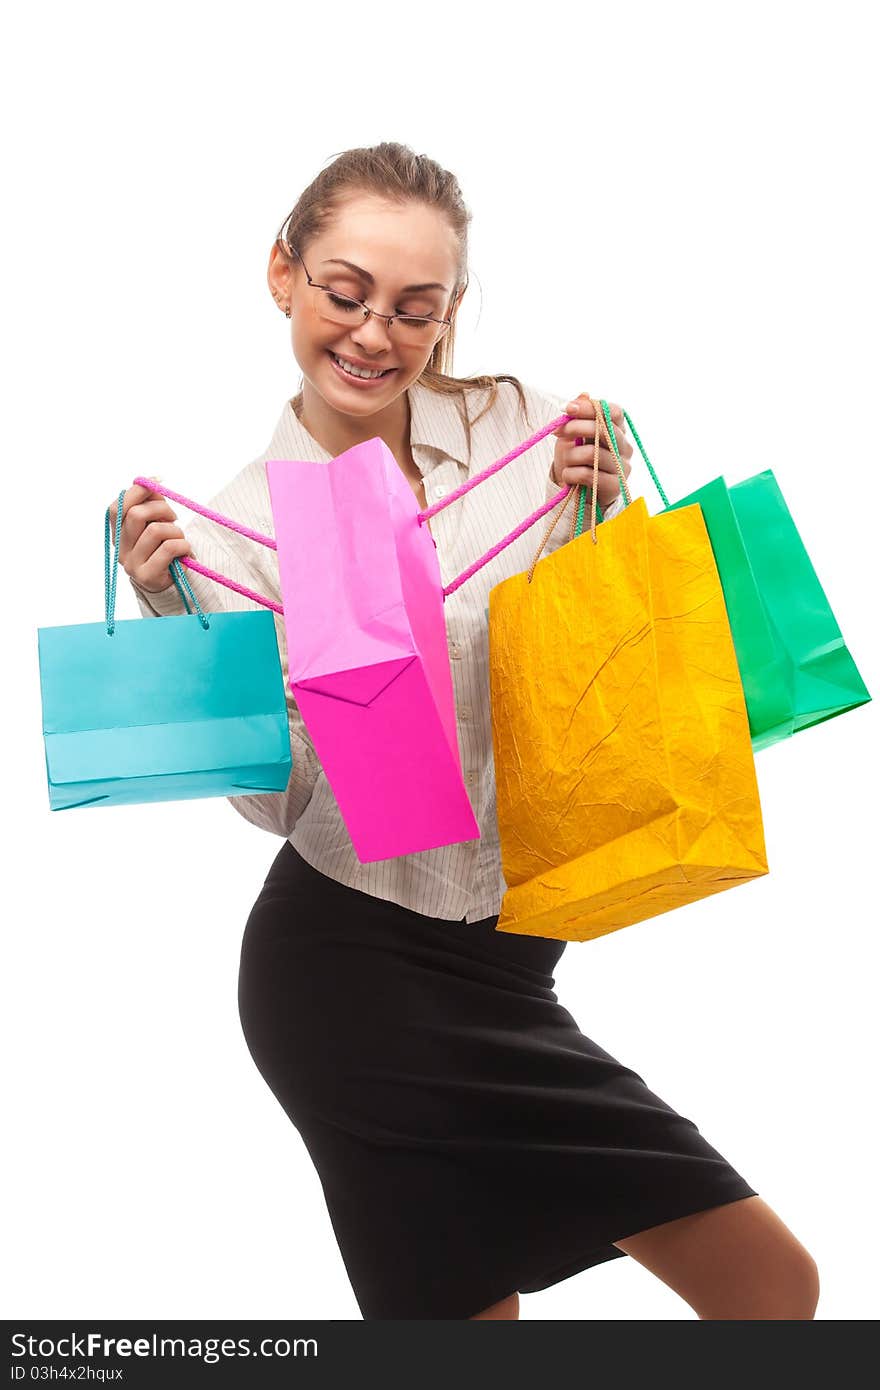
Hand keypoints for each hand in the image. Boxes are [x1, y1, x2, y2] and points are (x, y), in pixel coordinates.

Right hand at [107, 478, 191, 592]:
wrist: (169, 586)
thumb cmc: (163, 551)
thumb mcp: (155, 525)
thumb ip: (151, 507)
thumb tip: (152, 483)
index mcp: (119, 535)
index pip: (116, 508)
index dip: (136, 491)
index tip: (157, 482)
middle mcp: (121, 549)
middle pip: (135, 515)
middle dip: (161, 509)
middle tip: (173, 517)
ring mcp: (132, 564)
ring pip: (155, 531)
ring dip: (175, 530)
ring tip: (179, 538)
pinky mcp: (147, 576)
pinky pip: (168, 548)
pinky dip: (183, 545)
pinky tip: (185, 551)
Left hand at [551, 394, 633, 509]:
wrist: (577, 490)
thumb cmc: (576, 459)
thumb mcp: (572, 436)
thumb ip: (578, 416)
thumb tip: (583, 394)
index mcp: (617, 431)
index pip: (614, 412)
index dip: (591, 408)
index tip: (567, 408)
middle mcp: (625, 447)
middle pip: (603, 430)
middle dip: (576, 427)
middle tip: (557, 430)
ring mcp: (622, 467)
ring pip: (592, 453)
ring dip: (570, 456)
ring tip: (565, 461)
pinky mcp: (615, 486)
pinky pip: (588, 474)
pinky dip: (571, 474)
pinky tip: (568, 475)